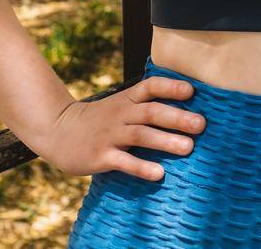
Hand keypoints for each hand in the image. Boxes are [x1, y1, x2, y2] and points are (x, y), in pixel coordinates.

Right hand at [32, 74, 205, 178]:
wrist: (58, 131)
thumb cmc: (100, 120)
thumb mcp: (120, 105)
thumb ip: (145, 106)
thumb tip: (187, 110)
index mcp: (127, 99)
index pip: (150, 87)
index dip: (170, 87)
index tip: (192, 91)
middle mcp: (120, 114)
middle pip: (151, 111)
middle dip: (177, 117)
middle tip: (201, 124)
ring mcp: (110, 135)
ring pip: (140, 135)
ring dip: (165, 140)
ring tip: (188, 148)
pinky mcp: (100, 156)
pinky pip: (123, 162)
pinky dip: (141, 167)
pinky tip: (159, 174)